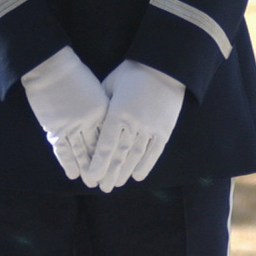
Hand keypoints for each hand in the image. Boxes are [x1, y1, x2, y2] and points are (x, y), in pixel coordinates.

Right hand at [21, 46, 109, 179]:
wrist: (50, 68)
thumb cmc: (74, 75)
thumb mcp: (96, 90)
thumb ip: (102, 109)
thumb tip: (106, 125)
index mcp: (104, 111)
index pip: (110, 138)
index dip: (114, 154)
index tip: (119, 167)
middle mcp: (90, 121)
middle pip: (99, 150)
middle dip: (103, 168)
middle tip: (107, 183)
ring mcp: (72, 126)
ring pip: (81, 153)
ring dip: (86, 170)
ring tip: (90, 183)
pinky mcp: (55, 128)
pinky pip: (63, 150)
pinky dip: (68, 163)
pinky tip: (73, 174)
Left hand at [84, 59, 184, 192]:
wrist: (164, 67)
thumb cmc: (132, 73)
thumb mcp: (110, 86)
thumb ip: (102, 107)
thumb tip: (93, 124)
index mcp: (118, 114)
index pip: (106, 146)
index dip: (98, 164)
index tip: (90, 177)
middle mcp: (135, 125)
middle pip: (120, 156)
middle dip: (109, 173)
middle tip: (102, 188)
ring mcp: (151, 129)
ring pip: (136, 157)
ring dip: (125, 172)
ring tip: (116, 184)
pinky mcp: (164, 130)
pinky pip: (154, 152)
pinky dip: (146, 165)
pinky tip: (138, 176)